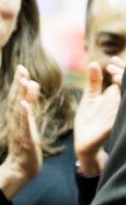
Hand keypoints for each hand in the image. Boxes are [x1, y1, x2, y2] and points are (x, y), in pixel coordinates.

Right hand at [0, 65, 41, 199]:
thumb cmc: (25, 146)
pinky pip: (24, 126)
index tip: (21, 67)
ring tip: (24, 81)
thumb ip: (30, 104)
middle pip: (15, 100)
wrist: (20, 169)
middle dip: (18, 84)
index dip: (18, 82)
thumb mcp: (29, 122)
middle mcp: (15, 122)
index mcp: (16, 117)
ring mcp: (19, 131)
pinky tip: (24, 105)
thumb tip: (33, 83)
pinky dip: (23, 115)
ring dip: (21, 96)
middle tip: (21, 68)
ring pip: (19, 111)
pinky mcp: (25, 140)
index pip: (16, 96)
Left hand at [74, 59, 123, 175]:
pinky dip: (120, 111)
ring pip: (125, 102)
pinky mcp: (112, 128)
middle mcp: (119, 106)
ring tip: (118, 79)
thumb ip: (93, 82)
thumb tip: (94, 63)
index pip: (123, 80)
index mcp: (114, 98)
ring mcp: (117, 117)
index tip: (112, 61)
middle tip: (114, 69)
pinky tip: (119, 102)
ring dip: (124, 92)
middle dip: (124, 77)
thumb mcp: (90, 98)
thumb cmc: (88, 120)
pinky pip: (120, 118)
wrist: (83, 143)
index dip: (121, 70)